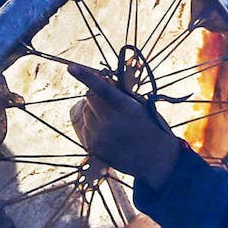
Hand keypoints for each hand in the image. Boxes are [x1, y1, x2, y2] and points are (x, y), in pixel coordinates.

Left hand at [67, 63, 181, 188]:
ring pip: (85, 112)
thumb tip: (100, 79)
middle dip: (96, 95)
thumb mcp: (141, 106)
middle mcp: (111, 123)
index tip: (71, 67)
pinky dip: (92, 126)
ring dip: (94, 111)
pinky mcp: (94, 148)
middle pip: (89, 97)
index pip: (102, 88)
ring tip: (112, 122)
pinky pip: (85, 127)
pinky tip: (108, 133)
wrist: (156, 159)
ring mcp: (101, 137)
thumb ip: (121, 93)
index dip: (86, 76)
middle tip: (109, 103)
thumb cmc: (149, 126)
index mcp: (126, 108)